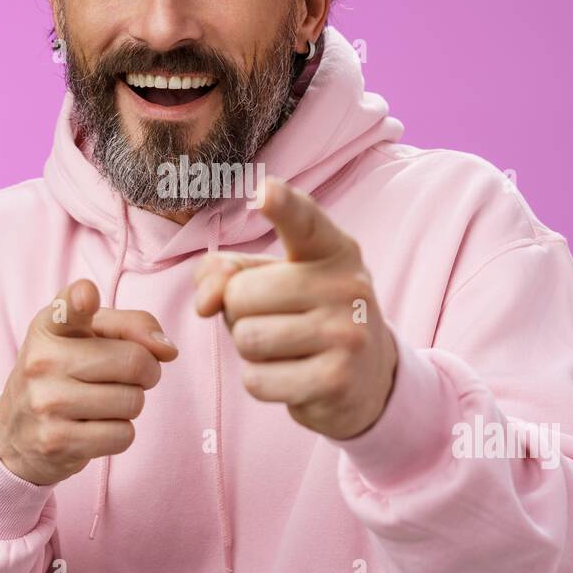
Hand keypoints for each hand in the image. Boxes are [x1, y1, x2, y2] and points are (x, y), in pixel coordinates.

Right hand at [0, 278, 177, 485]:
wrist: (17, 435)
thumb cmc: (66, 374)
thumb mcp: (90, 337)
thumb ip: (133, 326)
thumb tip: (167, 350)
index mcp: (49, 327)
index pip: (66, 307)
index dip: (81, 299)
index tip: (87, 296)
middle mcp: (42, 361)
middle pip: (134, 361)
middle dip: (145, 372)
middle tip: (122, 377)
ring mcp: (45, 403)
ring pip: (133, 401)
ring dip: (129, 405)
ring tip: (100, 403)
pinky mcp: (56, 441)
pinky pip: (123, 435)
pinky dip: (118, 434)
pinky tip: (91, 428)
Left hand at [194, 177, 397, 440]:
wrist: (368, 378)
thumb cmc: (304, 317)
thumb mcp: (271, 281)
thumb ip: (225, 272)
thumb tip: (204, 301)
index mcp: (333, 250)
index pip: (304, 221)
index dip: (282, 205)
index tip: (265, 190)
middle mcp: (347, 286)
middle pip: (242, 295)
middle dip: (241, 315)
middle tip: (278, 322)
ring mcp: (347, 334)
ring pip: (247, 338)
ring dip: (251, 350)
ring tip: (285, 349)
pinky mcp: (337, 381)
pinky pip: (257, 380)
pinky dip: (261, 382)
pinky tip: (293, 377)